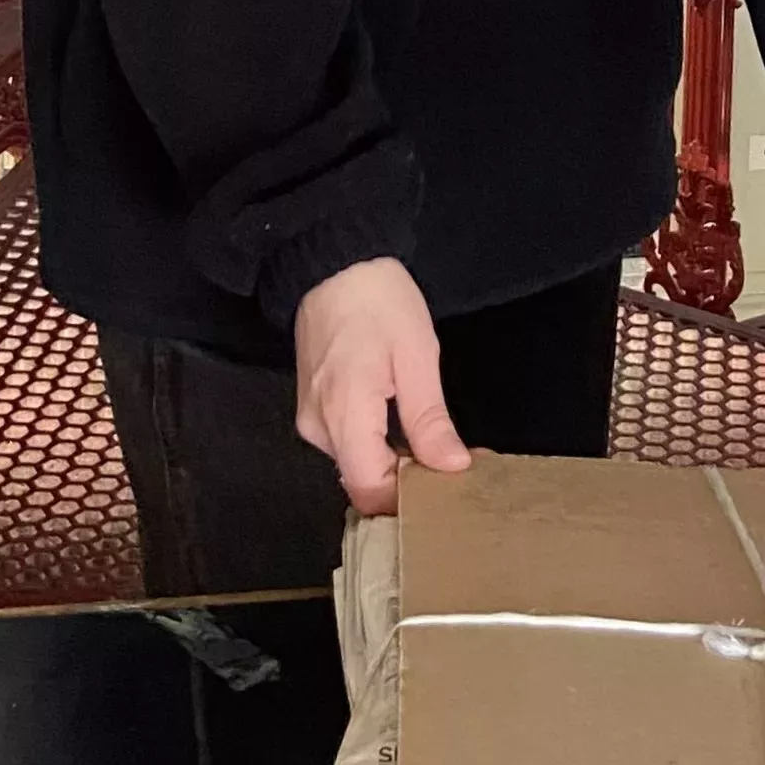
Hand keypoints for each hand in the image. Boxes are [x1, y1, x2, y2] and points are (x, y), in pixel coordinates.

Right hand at [294, 257, 468, 515]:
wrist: (333, 263)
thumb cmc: (378, 301)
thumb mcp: (416, 357)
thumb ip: (428, 420)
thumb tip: (450, 468)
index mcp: (344, 416)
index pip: (369, 491)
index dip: (408, 501)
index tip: (447, 491)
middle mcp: (318, 427)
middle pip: (362, 481)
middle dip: (407, 483)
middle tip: (453, 466)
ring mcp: (311, 418)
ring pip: (355, 464)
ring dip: (393, 463)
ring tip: (434, 445)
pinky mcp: (312, 407)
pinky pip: (347, 442)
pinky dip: (376, 444)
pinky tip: (406, 428)